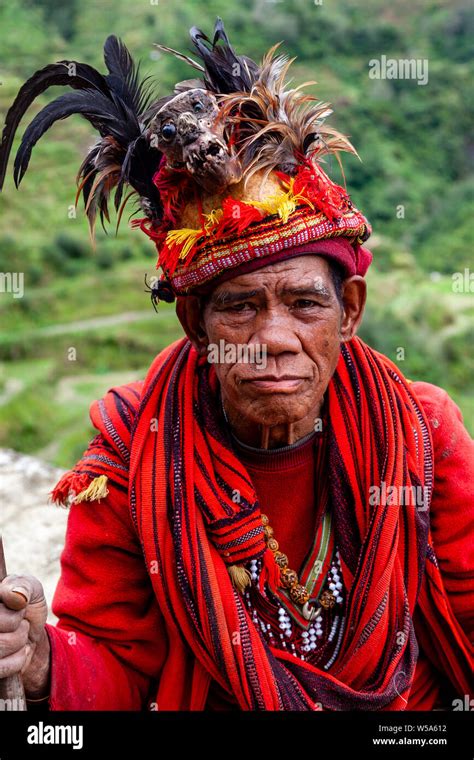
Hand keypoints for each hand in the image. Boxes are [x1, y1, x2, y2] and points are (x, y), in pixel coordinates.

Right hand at [0, 575, 49, 697]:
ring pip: (0, 647)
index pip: (0, 611)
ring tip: (18, 635)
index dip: (13, 612)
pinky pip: (1, 667)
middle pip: (0, 626)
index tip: (19, 606)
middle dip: (17, 625)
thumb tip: (14, 595)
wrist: (32, 632)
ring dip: (18, 641)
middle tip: (20, 621)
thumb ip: (22, 585)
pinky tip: (17, 651)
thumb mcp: (31, 587)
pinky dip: (17, 660)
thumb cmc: (27, 605)